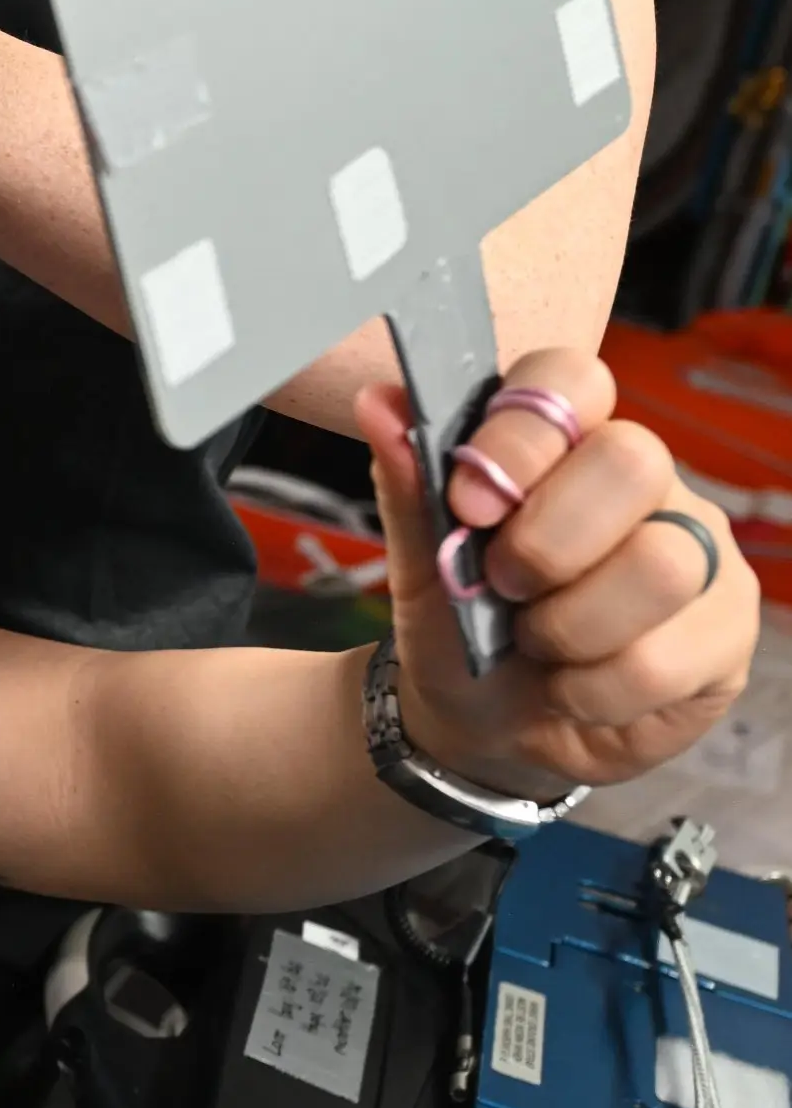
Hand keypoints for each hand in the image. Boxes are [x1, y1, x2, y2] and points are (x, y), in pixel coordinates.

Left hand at [368, 345, 756, 794]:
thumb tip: (380, 402)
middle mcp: (647, 482)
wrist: (484, 727)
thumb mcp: (419, 566)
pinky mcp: (726, 631)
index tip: (469, 503)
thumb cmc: (459, 628)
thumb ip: (410, 486)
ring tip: (538, 646)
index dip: (522, 433)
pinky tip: (573, 690)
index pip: (573, 380)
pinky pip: (664, 659)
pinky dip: (592, 691)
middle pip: (632, 460)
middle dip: (547, 542)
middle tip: (503, 588)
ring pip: (658, 566)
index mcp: (567, 442)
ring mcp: (700, 552)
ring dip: (568, 627)